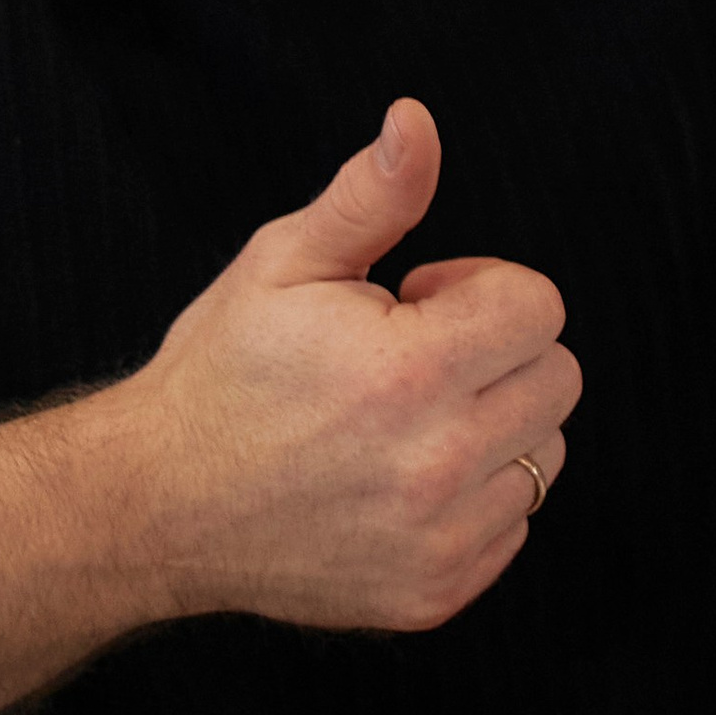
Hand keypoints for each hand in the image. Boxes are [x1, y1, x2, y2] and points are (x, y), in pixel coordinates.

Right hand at [126, 99, 577, 632]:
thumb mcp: (283, 262)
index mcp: (410, 371)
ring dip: (494, 425)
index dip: (477, 289)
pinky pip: (514, 525)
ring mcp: (441, 539)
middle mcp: (439, 464)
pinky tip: (396, 479)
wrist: (157, 505)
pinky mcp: (435, 592)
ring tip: (404, 420)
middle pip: (558, 378)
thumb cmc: (221, 373)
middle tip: (410, 358)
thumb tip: (416, 122)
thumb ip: (370, 194)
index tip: (415, 302)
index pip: (538, 307)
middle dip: (496, 351)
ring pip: (546, 454)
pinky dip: (474, 497)